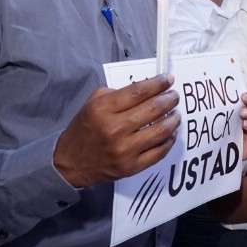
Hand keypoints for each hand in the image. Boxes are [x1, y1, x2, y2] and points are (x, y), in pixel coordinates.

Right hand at [54, 74, 180, 187]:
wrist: (70, 163)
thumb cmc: (85, 129)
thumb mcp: (92, 104)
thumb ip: (117, 93)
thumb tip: (147, 88)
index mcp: (102, 109)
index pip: (138, 92)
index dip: (158, 83)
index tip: (168, 79)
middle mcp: (114, 129)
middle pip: (153, 109)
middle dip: (170, 99)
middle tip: (174, 96)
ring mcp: (124, 150)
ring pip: (161, 130)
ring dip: (174, 119)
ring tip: (176, 113)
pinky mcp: (131, 166)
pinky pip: (159, 151)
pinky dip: (169, 140)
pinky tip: (171, 133)